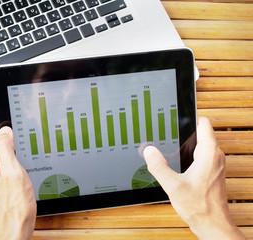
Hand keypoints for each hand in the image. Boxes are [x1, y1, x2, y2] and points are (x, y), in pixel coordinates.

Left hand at [0, 127, 36, 239]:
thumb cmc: (14, 206)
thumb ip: (5, 148)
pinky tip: (17, 177)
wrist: (14, 228)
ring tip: (19, 169)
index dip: (5, 133)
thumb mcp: (13, 171)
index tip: (15, 139)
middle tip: (20, 157)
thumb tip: (4, 131)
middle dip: (8, 146)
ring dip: (10, 158)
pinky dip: (9, 168)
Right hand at [143, 117, 245, 238]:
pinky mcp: (211, 171)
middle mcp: (215, 156)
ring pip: (199, 143)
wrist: (212, 224)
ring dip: (185, 143)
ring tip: (169, 147)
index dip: (190, 117)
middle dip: (183, 131)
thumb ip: (158, 166)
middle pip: (200, 132)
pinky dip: (188, 153)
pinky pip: (200, 154)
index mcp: (209, 154)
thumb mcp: (173, 186)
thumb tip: (149, 151)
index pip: (204, 123)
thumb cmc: (200, 207)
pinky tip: (176, 162)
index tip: (176, 117)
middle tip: (166, 132)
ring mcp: (214, 163)